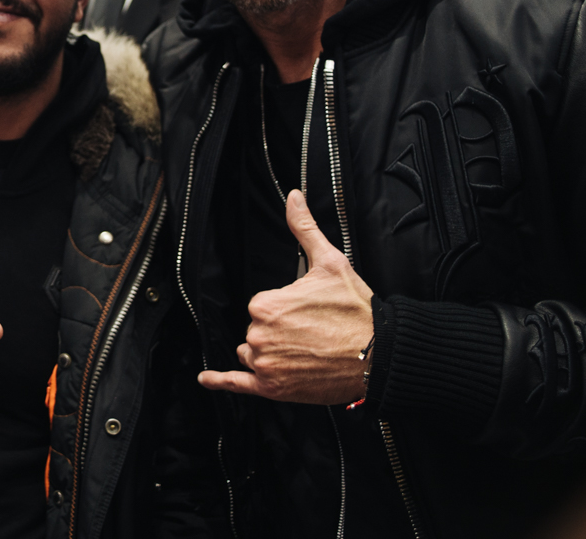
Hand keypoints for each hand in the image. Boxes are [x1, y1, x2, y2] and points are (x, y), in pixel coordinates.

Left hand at [198, 190, 372, 404]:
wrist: (379, 354)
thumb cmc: (356, 310)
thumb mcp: (330, 262)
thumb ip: (304, 229)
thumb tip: (293, 197)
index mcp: (265, 304)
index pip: (261, 305)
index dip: (285, 308)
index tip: (307, 312)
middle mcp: (259, 335)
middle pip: (256, 330)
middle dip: (278, 331)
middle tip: (312, 333)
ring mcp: (265, 364)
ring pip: (253, 354)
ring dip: (269, 353)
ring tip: (303, 352)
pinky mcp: (272, 388)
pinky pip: (237, 384)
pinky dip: (219, 381)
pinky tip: (206, 378)